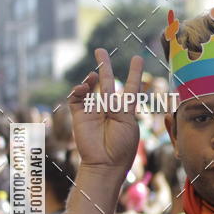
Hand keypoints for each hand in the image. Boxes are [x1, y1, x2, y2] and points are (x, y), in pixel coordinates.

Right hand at [68, 49, 142, 174]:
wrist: (105, 164)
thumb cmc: (122, 147)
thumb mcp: (128, 123)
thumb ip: (119, 103)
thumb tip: (107, 91)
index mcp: (125, 111)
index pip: (130, 88)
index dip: (134, 73)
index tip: (137, 58)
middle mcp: (108, 109)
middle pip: (107, 82)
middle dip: (104, 66)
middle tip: (99, 50)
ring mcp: (93, 111)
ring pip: (90, 87)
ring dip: (91, 78)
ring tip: (93, 74)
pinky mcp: (80, 116)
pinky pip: (76, 98)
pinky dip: (78, 90)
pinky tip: (83, 88)